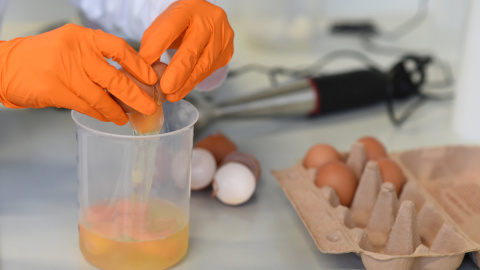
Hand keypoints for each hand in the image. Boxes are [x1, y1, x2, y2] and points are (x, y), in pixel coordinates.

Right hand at [0, 24, 157, 124]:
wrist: (6, 66)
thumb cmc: (43, 58)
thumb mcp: (71, 48)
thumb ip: (96, 60)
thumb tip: (128, 80)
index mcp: (83, 38)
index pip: (119, 49)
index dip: (139, 66)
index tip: (152, 79)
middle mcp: (76, 51)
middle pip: (115, 78)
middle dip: (136, 97)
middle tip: (150, 107)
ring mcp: (65, 71)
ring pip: (101, 97)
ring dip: (117, 111)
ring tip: (126, 118)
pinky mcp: (55, 90)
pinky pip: (85, 106)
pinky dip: (99, 114)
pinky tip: (107, 117)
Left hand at [139, 0, 233, 101]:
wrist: (205, 20)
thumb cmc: (180, 25)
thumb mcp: (163, 26)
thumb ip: (152, 44)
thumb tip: (145, 69)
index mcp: (189, 8)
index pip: (172, 27)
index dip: (158, 46)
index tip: (145, 64)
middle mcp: (210, 20)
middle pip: (192, 49)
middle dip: (177, 72)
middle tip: (165, 88)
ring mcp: (222, 37)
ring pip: (203, 65)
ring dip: (186, 83)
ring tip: (171, 94)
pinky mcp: (227, 52)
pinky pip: (209, 71)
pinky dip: (194, 82)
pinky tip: (182, 89)